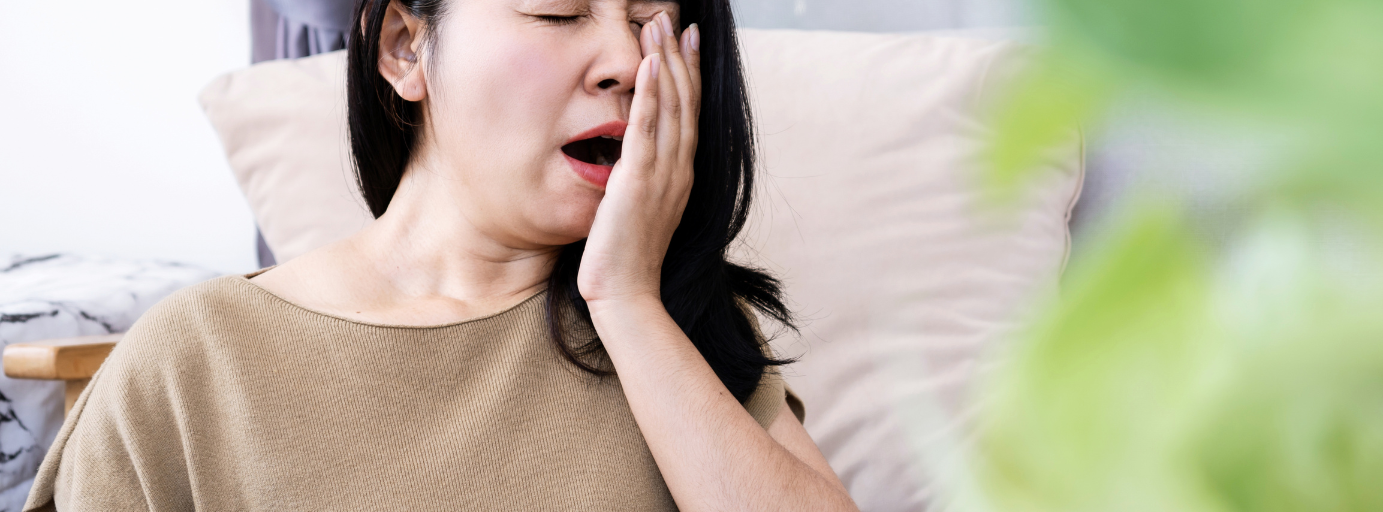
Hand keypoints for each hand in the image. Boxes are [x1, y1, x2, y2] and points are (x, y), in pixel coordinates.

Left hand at [577, 12, 701, 304]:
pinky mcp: (638, 183)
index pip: (688, 113)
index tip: (686, 41)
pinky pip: (647, 130)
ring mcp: (662, 176)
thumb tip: (632, 161)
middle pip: (684, 101)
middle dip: (679, 56)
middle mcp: (678, 170)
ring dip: (665, 62)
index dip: (689, 74)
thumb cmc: (626, 259)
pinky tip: (650, 65)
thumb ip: (640, 180)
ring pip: (670, 107)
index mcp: (680, 175)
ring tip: (660, 26)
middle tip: (674, 20)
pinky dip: (651, 95)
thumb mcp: (638, 210)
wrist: (626, 296)